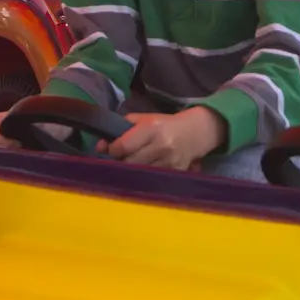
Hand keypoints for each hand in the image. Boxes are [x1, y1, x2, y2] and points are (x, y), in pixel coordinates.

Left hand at [104, 108, 225, 170]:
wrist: (197, 132)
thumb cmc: (166, 124)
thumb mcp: (145, 118)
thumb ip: (123, 128)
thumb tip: (101, 145)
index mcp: (152, 128)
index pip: (123, 146)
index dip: (112, 150)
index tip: (111, 149)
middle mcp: (161, 145)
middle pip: (129, 162)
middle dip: (120, 162)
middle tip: (119, 159)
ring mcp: (169, 162)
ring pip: (139, 174)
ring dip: (131, 172)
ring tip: (130, 166)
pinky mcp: (175, 173)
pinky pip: (152, 180)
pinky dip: (144, 178)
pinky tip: (143, 173)